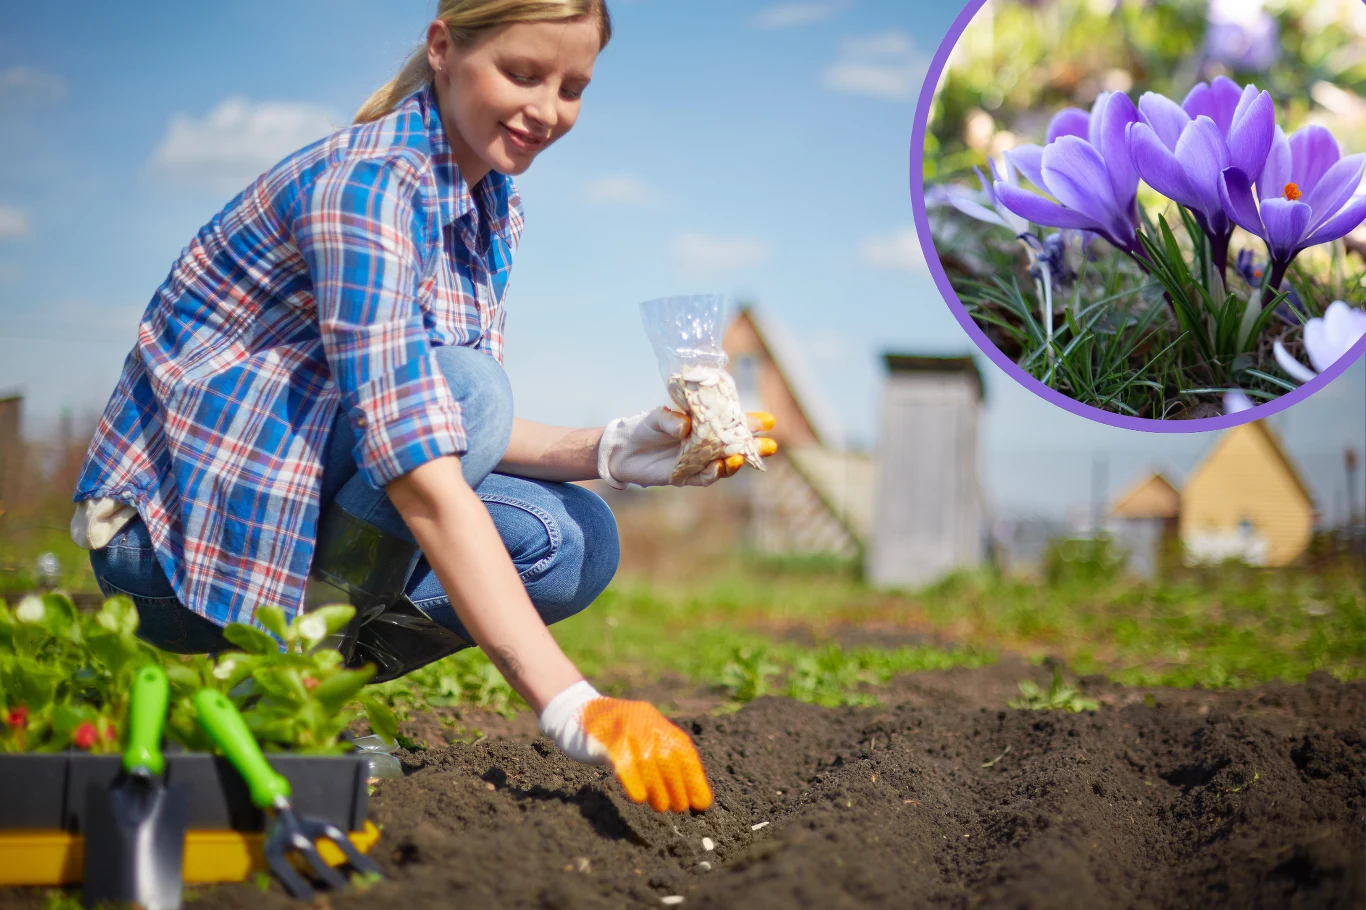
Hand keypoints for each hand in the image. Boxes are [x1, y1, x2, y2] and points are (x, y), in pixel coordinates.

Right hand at [539, 681, 712, 812]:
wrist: (574, 712)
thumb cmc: (611, 734)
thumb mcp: (639, 738)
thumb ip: (659, 756)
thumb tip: (687, 793)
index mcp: (656, 722)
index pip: (683, 750)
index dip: (694, 778)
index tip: (701, 803)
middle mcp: (644, 722)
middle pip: (668, 757)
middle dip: (678, 786)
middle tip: (679, 808)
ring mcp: (624, 728)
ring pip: (648, 761)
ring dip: (658, 788)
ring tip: (661, 807)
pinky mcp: (604, 739)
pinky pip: (622, 761)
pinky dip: (633, 781)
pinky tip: (639, 798)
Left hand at [598, 408, 777, 488]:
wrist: (623, 451)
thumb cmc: (644, 428)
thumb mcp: (657, 418)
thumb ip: (671, 420)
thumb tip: (686, 427)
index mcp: (705, 425)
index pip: (732, 423)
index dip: (752, 423)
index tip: (769, 421)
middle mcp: (706, 444)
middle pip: (736, 446)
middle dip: (754, 448)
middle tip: (770, 446)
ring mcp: (699, 461)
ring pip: (724, 464)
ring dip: (736, 462)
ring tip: (740, 457)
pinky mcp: (686, 476)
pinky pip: (704, 477)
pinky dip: (712, 473)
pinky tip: (719, 467)